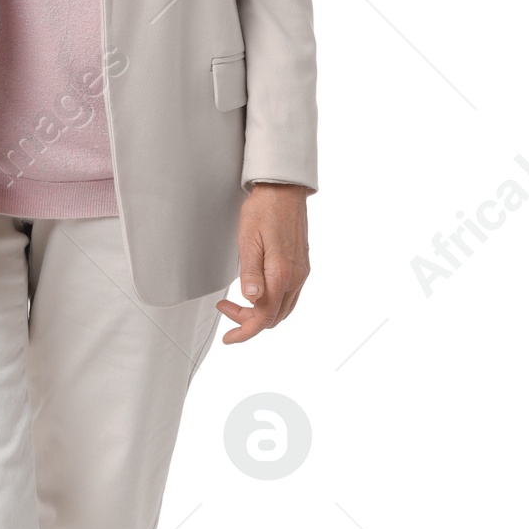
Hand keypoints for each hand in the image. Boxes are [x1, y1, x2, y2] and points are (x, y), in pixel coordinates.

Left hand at [217, 184, 309, 342]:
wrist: (284, 190)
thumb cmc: (264, 210)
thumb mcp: (248, 240)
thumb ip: (251, 273)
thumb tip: (252, 299)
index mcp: (281, 273)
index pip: (264, 317)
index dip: (245, 331)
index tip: (230, 338)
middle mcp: (296, 277)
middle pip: (274, 317)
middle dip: (249, 321)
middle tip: (226, 308)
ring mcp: (301, 272)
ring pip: (283, 309)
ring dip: (260, 313)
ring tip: (237, 302)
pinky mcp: (302, 266)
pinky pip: (289, 295)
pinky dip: (272, 303)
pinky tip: (257, 293)